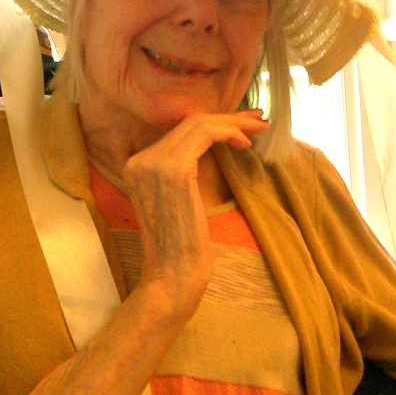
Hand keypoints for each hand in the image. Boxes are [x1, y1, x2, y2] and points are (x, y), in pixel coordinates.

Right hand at [122, 110, 267, 320]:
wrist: (172, 276)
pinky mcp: (173, 169)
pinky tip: (246, 143)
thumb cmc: (182, 247)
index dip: (213, 123)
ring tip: (260, 128)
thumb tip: (213, 143)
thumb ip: (182, 171)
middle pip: (189, 123)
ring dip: (233, 122)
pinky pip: (205, 134)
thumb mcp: (178, 200)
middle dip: (227, 118)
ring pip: (198, 124)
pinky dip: (229, 132)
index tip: (241, 126)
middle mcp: (139, 160)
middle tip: (258, 120)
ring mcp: (153, 162)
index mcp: (136, 166)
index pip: (178, 132)